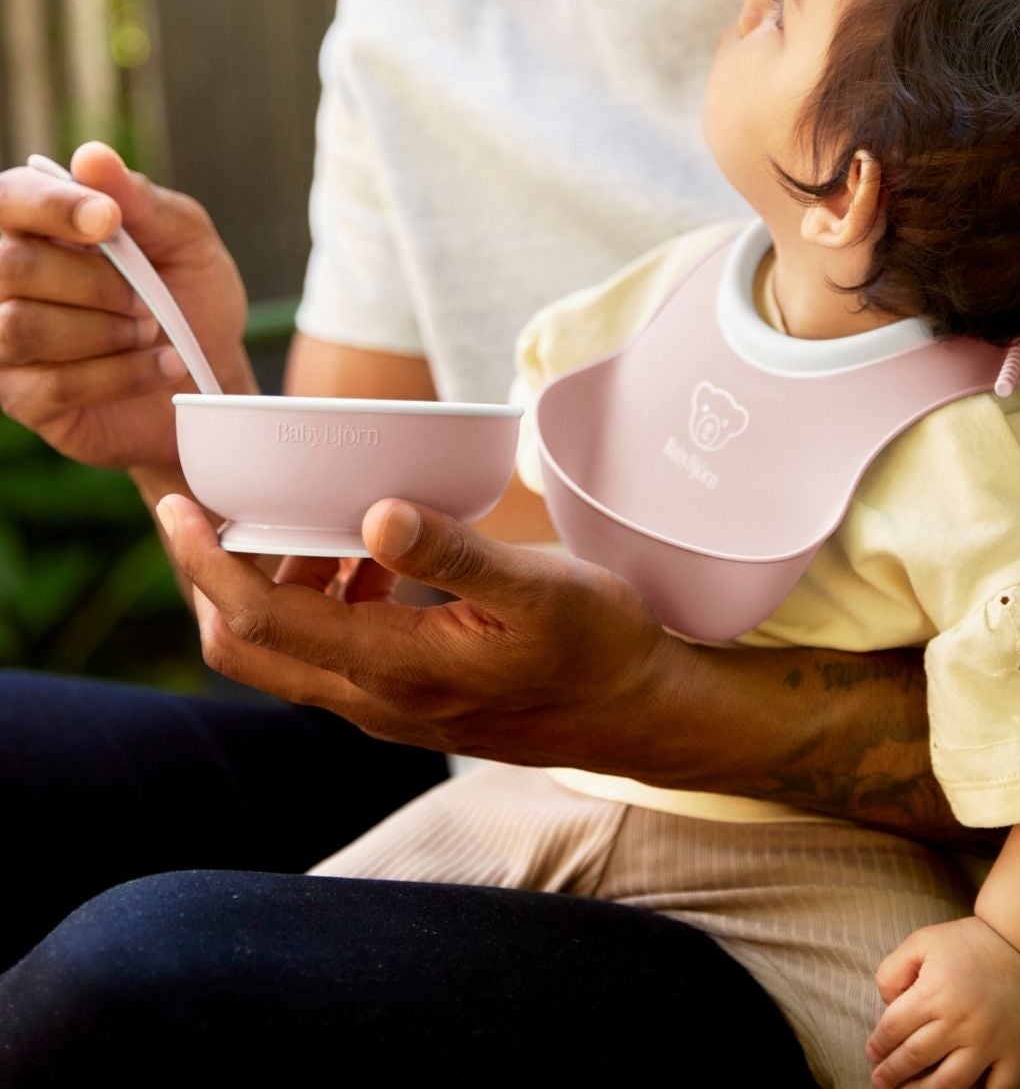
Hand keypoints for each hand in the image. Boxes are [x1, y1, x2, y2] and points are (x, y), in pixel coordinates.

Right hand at [0, 142, 251, 469]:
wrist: (210, 375)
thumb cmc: (190, 295)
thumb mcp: (185, 239)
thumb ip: (141, 200)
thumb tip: (91, 156)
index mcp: (38, 221)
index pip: (9, 199)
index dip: (53, 207)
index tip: (108, 220)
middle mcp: (5, 276)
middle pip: (10, 266)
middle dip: (93, 282)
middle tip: (147, 299)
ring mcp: (4, 339)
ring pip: (20, 327)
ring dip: (104, 331)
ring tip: (151, 331)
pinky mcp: (22, 396)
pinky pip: (51, 385)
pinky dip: (120, 375)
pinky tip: (159, 367)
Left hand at [158, 492, 682, 762]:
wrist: (641, 712)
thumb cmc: (598, 645)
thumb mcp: (537, 587)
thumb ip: (453, 554)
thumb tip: (375, 514)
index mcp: (394, 671)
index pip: (261, 624)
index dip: (208, 565)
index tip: (176, 508)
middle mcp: (374, 702)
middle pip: (250, 650)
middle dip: (214, 578)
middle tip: (208, 507)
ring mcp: (388, 707)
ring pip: (289, 653)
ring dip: (273, 585)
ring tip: (305, 518)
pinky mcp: (407, 699)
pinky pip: (332, 652)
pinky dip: (321, 599)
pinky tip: (367, 555)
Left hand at [866, 915, 1019, 1088]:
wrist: (1018, 944)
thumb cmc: (964, 943)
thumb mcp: (920, 942)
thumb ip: (893, 972)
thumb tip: (887, 1006)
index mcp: (933, 993)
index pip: (894, 1028)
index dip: (879, 1044)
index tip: (872, 1054)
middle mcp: (959, 1022)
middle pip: (916, 1057)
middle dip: (893, 1073)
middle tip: (880, 1081)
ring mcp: (989, 1042)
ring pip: (951, 1083)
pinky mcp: (1015, 1053)